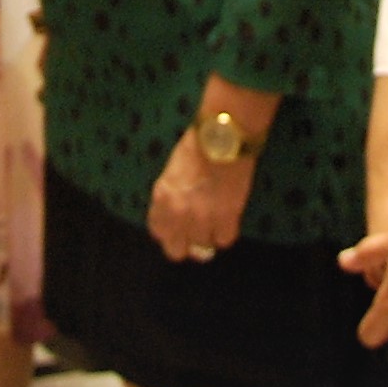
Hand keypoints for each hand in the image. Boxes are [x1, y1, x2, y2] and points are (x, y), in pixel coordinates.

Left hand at [147, 128, 256, 263]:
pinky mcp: (227, 216)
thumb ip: (172, 194)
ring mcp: (202, 217)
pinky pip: (224, 240)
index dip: (170, 232)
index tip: (179, 229)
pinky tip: (229, 220)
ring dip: (209, 236)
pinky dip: (227, 232)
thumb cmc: (198, 144)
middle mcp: (178, 212)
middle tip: (198, 233)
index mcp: (162, 197)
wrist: (223, 135)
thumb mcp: (173, 169)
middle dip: (187, 244)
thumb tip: (178, 210)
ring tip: (217, 221)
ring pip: (203, 248)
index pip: (158, 231)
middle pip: (176, 251)